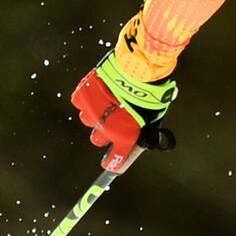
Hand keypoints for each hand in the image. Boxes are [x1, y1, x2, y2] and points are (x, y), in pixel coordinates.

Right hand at [71, 51, 177, 172]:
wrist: (138, 70)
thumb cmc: (150, 94)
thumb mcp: (154, 117)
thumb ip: (146, 131)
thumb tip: (148, 139)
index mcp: (124, 137)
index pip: (115, 162)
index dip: (115, 164)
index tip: (113, 165)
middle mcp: (105, 129)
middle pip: (98, 140)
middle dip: (104, 133)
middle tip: (113, 121)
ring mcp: (91, 113)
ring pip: (88, 120)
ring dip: (96, 114)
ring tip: (109, 101)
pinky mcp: (83, 97)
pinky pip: (81, 103)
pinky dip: (88, 99)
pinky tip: (99, 91)